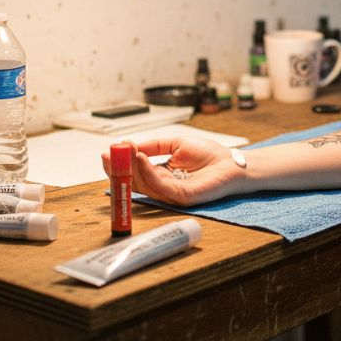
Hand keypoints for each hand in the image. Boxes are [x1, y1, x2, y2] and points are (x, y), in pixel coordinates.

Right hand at [100, 138, 245, 205]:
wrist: (233, 162)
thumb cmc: (210, 155)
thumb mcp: (176, 144)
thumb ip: (154, 145)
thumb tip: (131, 146)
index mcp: (161, 175)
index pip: (135, 173)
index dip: (121, 164)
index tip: (108, 152)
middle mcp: (164, 187)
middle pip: (135, 182)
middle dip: (119, 169)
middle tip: (107, 156)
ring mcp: (172, 194)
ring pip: (144, 185)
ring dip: (131, 167)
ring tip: (124, 152)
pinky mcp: (182, 197)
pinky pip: (161, 186)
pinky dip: (148, 172)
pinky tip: (141, 159)